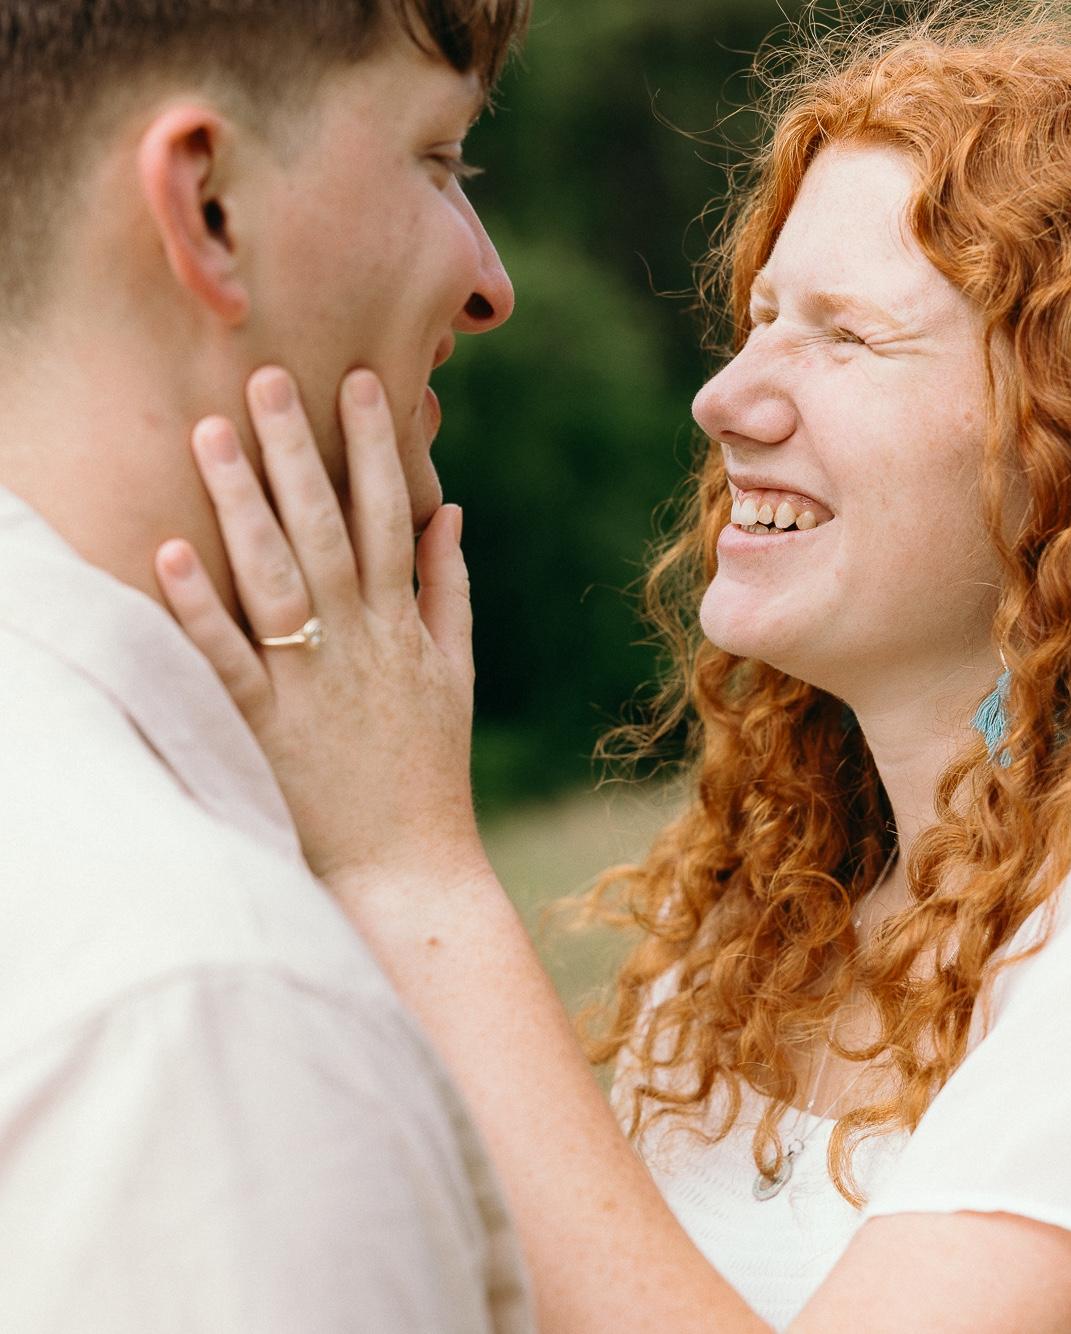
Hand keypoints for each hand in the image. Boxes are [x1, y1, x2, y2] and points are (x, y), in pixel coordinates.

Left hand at [154, 366, 487, 890]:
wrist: (406, 868)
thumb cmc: (429, 769)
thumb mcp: (454, 675)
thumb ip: (451, 590)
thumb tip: (452, 511)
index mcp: (403, 627)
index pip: (392, 517)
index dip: (377, 449)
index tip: (359, 383)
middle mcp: (358, 643)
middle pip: (327, 530)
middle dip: (299, 450)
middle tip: (267, 377)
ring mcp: (311, 683)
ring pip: (275, 578)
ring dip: (243, 505)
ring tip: (210, 434)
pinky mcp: (265, 728)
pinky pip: (229, 659)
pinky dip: (200, 608)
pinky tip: (171, 552)